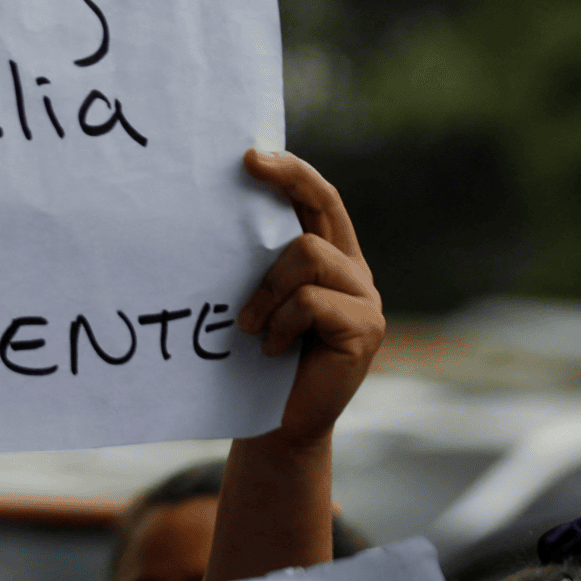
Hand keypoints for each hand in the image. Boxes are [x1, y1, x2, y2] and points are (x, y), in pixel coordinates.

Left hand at [237, 150, 383, 445]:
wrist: (278, 426)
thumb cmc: (257, 364)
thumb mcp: (255, 303)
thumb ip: (255, 265)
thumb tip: (215, 216)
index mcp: (329, 258)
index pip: (319, 199)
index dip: (291, 172)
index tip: (250, 154)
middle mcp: (353, 270)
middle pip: (325, 204)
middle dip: (286, 179)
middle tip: (247, 165)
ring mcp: (364, 298)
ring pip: (307, 253)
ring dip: (267, 288)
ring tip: (251, 326)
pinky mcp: (365, 328)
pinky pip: (311, 300)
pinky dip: (280, 322)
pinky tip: (272, 349)